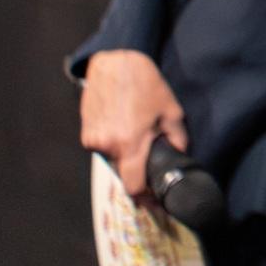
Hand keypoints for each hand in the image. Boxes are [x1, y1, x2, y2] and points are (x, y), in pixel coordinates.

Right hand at [79, 49, 187, 197]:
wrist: (116, 64)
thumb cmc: (147, 86)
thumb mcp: (172, 112)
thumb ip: (178, 140)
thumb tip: (180, 158)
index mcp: (131, 144)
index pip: (133, 187)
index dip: (144, 198)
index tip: (154, 201)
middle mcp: (108, 146)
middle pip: (123, 174)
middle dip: (136, 170)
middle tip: (149, 158)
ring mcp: (93, 140)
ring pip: (112, 160)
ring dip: (124, 155)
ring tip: (135, 132)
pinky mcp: (85, 132)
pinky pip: (102, 148)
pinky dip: (113, 143)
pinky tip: (122, 125)